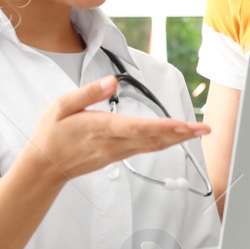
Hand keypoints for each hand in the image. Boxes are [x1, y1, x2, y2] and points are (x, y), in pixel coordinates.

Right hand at [23, 77, 208, 181]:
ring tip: (198, 132)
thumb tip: (112, 81)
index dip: (161, 127)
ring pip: (152, 146)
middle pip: (152, 139)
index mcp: (99, 129)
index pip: (136, 127)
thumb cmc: (52, 135)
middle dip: (180, 134)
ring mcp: (117, 153)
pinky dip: (164, 143)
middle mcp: (112, 144)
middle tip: (204, 129)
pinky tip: (176, 138)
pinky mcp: (118, 156)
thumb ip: (88, 93)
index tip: (182, 125)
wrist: (44, 167)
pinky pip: (145, 149)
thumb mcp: (61, 106)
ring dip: (177, 139)